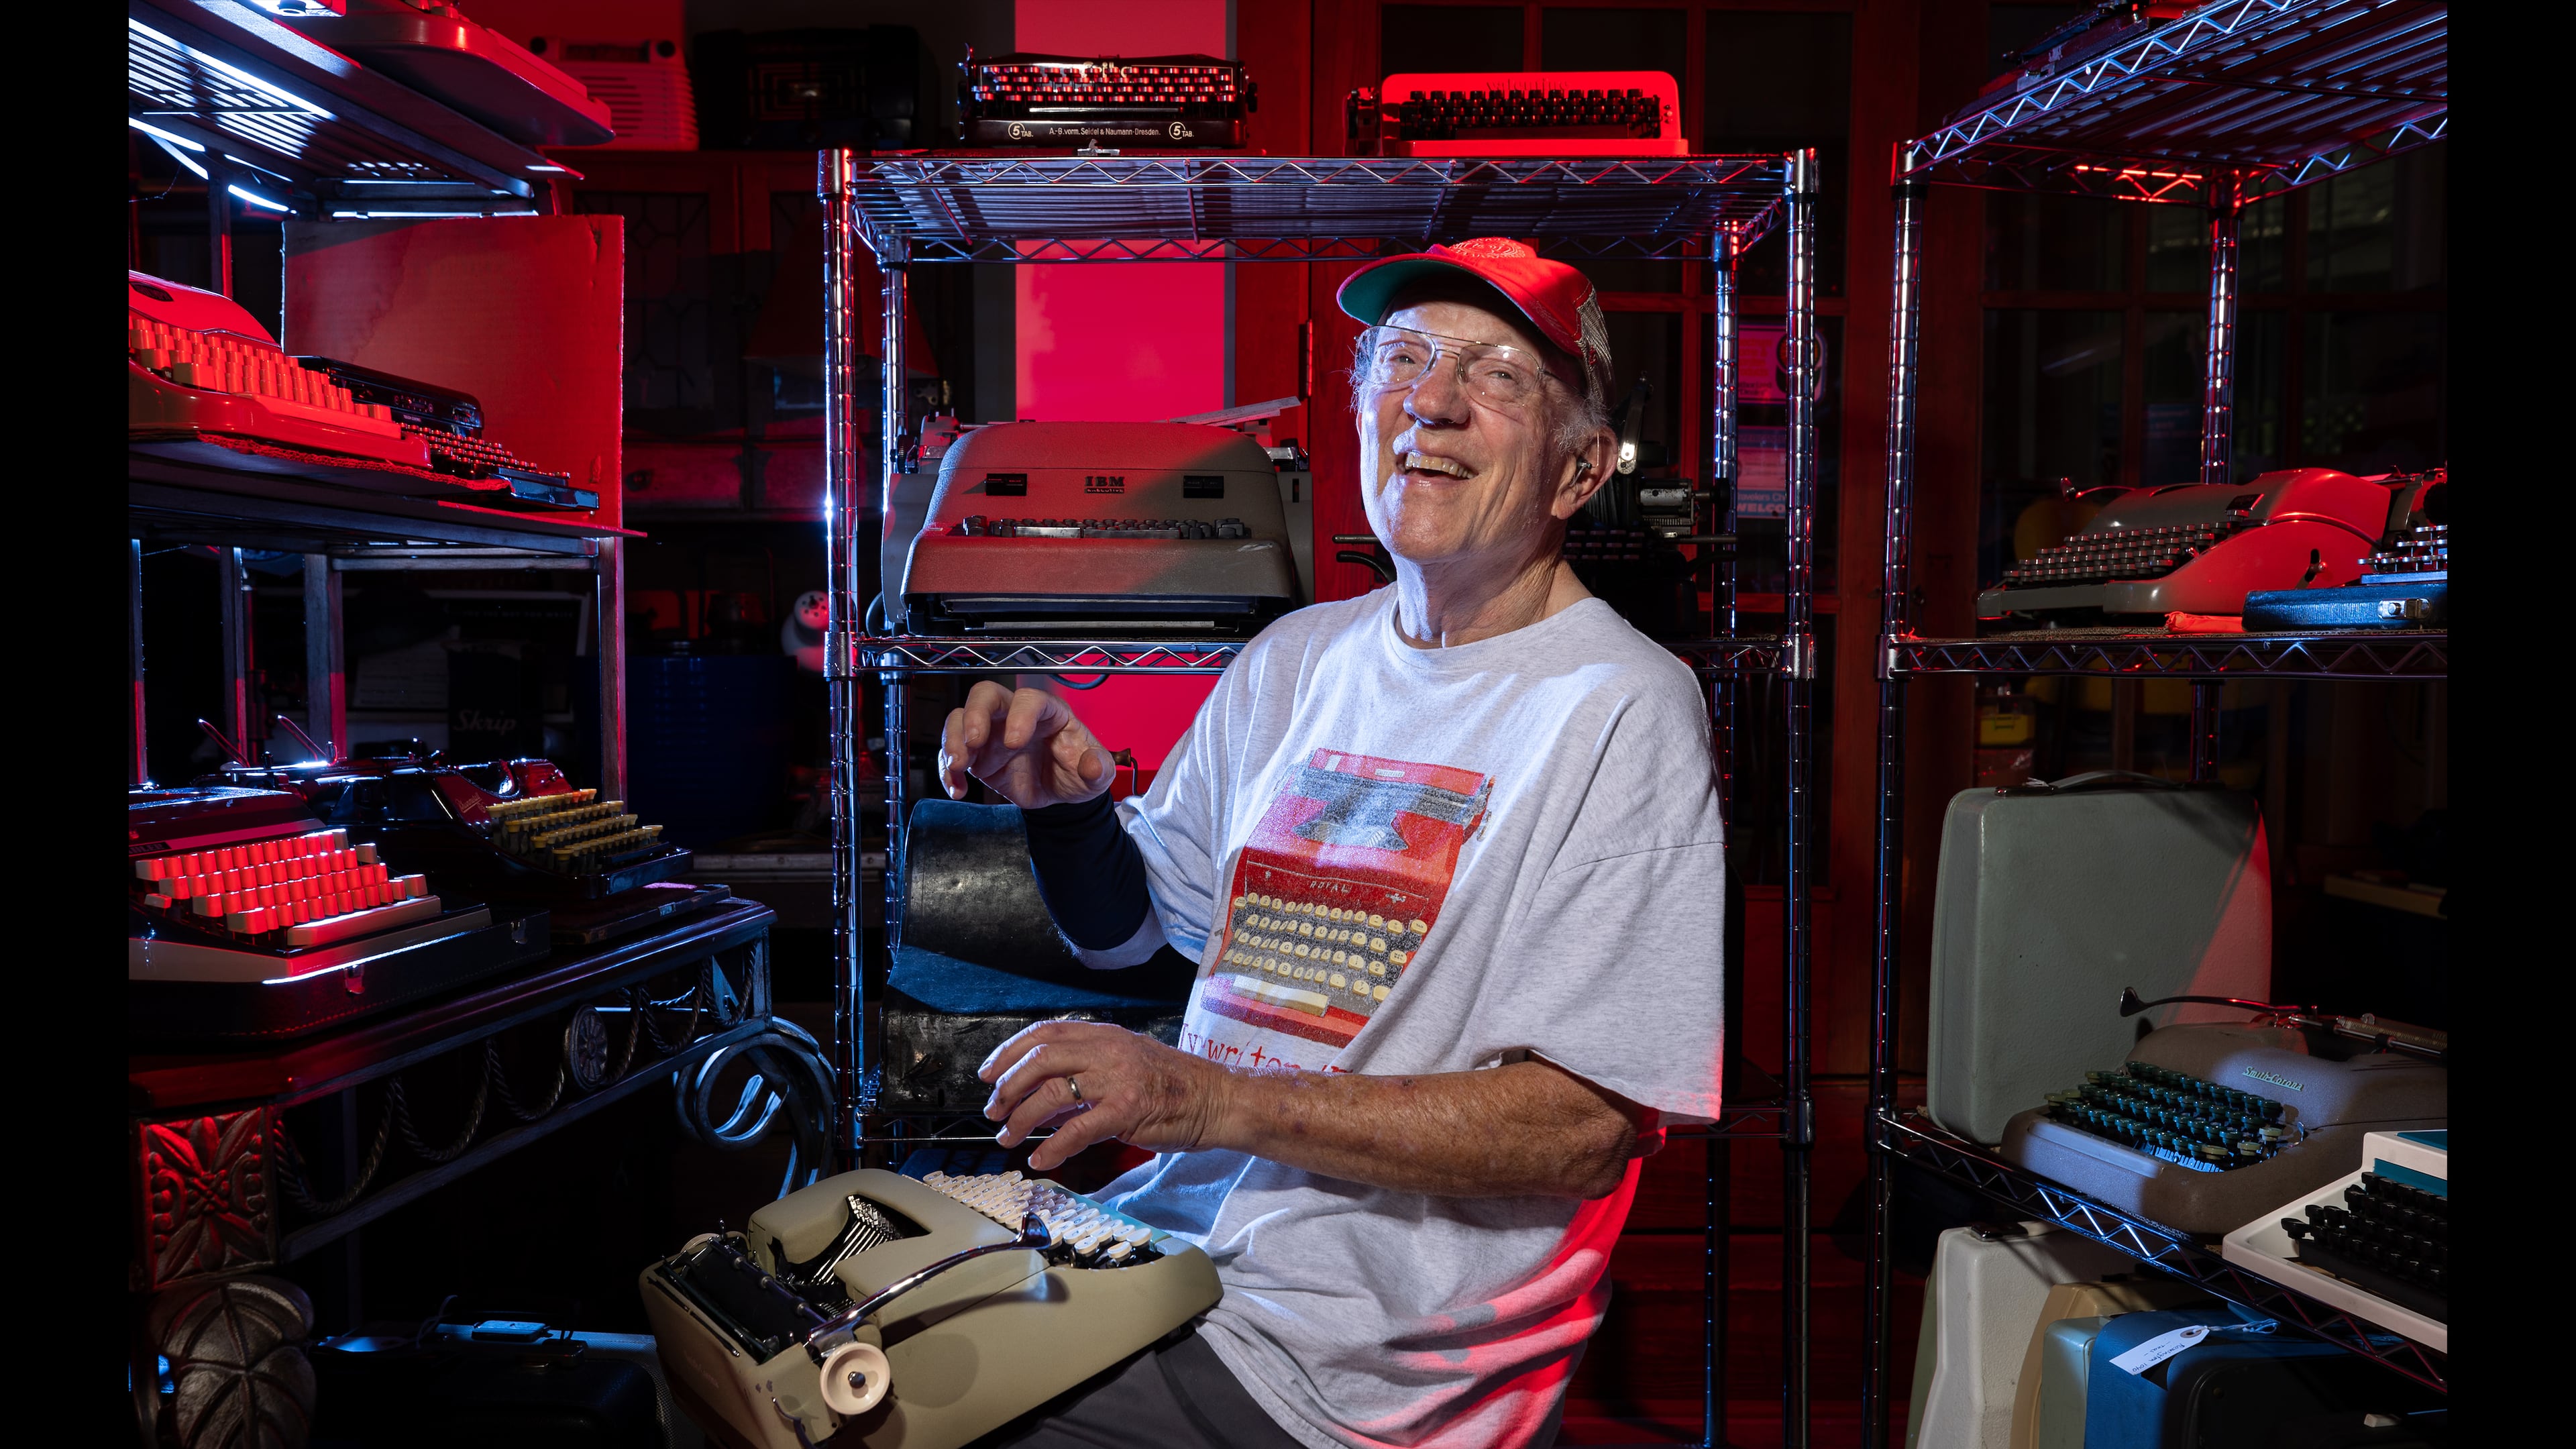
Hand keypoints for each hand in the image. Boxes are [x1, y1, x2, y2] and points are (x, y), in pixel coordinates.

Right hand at [937, 682, 1112, 807]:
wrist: (1061, 794)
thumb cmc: (1078, 772)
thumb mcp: (1098, 774)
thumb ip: (1098, 769)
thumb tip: (1092, 767)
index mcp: (1048, 713)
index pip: (1029, 700)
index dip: (1019, 715)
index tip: (1015, 742)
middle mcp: (1015, 716)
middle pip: (986, 696)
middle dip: (975, 715)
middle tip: (974, 742)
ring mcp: (992, 734)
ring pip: (961, 719)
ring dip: (954, 741)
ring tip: (958, 767)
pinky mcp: (978, 757)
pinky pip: (953, 755)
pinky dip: (947, 771)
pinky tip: (957, 789)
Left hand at [979, 1021, 1231, 1172]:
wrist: (1217, 1099)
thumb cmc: (1174, 1086)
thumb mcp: (1125, 1066)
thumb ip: (1085, 1076)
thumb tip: (1043, 1098)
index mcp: (1105, 1036)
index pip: (1045, 1033)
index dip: (1010, 1051)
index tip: (989, 1073)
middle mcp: (1108, 1050)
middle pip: (1040, 1059)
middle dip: (1008, 1085)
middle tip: (993, 1109)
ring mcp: (1118, 1079)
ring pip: (1052, 1092)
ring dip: (1021, 1117)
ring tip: (1008, 1136)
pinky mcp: (1128, 1110)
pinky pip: (1078, 1129)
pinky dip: (1053, 1146)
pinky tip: (1041, 1159)